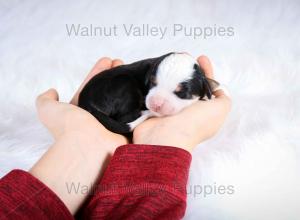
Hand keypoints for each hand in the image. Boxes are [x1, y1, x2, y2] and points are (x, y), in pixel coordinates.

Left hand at [31, 58, 127, 213]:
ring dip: (128, 84)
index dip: (99, 72)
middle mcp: (99, 116)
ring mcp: (115, 121)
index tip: (108, 59)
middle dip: (115, 75)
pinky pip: (135, 110)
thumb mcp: (48, 110)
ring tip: (134, 70)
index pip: (92, 86)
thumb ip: (45, 99)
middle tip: (122, 62)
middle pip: (109, 91)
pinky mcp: (128, 127)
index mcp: (83, 110)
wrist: (88, 146)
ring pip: (123, 99)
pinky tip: (143, 86)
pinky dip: (139, 99)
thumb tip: (52, 91)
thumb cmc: (68, 127)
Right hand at [133, 55, 230, 151]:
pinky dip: (159, 81)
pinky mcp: (155, 107)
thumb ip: (223, 98)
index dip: (206, 71)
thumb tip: (217, 90)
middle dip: (187, 70)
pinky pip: (158, 90)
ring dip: (173, 73)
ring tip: (171, 60)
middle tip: (183, 57)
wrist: (165, 137)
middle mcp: (186, 109)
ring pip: (173, 86)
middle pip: (188, 84)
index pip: (207, 86)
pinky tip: (159, 71)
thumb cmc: (194, 123)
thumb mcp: (220, 110)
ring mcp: (169, 108)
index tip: (201, 58)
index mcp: (202, 109)